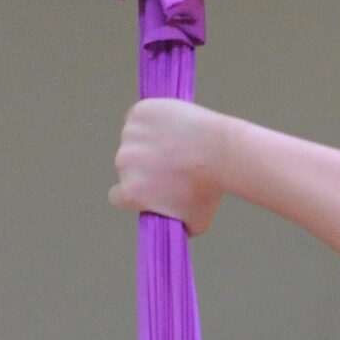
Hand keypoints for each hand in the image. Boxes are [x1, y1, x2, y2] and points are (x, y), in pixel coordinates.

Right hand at [109, 99, 232, 235]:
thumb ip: (175, 226)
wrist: (219, 151)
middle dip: (144, 166)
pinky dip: (151, 120)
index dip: (134, 193)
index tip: (149, 188)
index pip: (119, 196)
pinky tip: (171, 126)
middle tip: (173, 164)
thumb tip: (170, 226)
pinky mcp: (139, 113)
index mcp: (130, 192)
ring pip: (133, 140)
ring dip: (146, 142)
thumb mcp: (194, 223)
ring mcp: (129, 135)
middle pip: (127, 166)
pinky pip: (139, 117)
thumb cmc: (209, 190)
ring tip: (176, 144)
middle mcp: (123, 163)